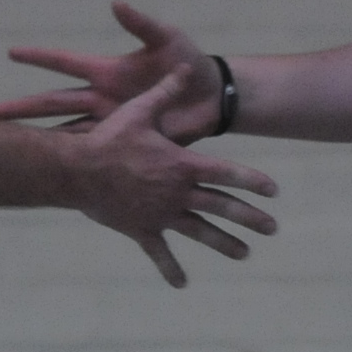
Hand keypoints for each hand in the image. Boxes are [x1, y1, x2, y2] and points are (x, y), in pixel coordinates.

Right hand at [0, 1, 226, 144]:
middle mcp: (102, 97)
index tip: (11, 53)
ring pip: (67, 131)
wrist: (213, 99)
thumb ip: (142, 24)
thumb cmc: (191, 64)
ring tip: (13, 146)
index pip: (65, 62)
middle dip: (26, 107)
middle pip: (55, 102)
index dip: (40, 57)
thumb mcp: (169, 40)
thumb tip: (116, 2)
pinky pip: (94, 153)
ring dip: (42, 139)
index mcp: (107, 70)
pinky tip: (53, 173)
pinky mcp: (126, 143)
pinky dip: (74, 161)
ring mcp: (111, 122)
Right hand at [73, 69, 279, 285]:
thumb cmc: (108, 138)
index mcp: (182, 164)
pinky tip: (182, 283)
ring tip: (245, 254)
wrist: (76, 170)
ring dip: (225, 244)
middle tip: (272, 228)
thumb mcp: (140, 111)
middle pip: (222, 206)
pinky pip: (159, 253)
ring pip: (200, 232)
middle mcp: (178, 192)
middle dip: (251, 218)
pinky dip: (170, 268)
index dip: (253, 180)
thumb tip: (187, 67)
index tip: (274, 191)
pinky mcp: (141, 230)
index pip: (228, 173)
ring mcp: (161, 214)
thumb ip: (166, 92)